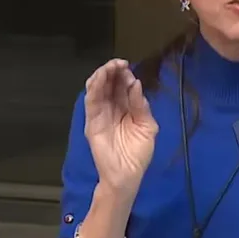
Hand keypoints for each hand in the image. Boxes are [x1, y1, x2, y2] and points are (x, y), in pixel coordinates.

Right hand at [83, 59, 157, 193]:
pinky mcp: (92, 122)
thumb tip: (136, 84)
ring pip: (97, 89)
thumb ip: (141, 106)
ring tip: (109, 67)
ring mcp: (101, 114)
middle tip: (118, 62)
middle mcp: (112, 108)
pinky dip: (93, 89)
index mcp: (127, 108)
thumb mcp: (147, 127)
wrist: (126, 175)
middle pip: (109, 84)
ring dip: (102, 76)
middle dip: (113, 71)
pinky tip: (99, 78)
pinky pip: (90, 102)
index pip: (123, 86)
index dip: (124, 74)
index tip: (128, 66)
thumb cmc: (138, 154)